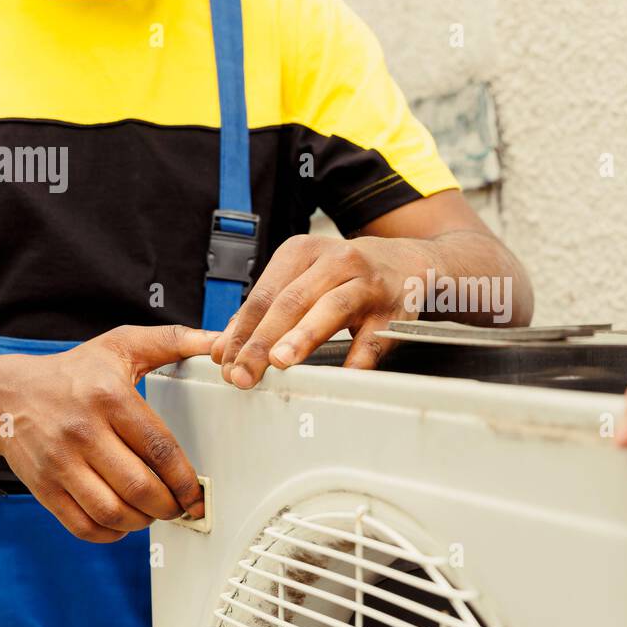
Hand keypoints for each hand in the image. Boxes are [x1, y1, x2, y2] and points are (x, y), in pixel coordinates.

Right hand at [0, 324, 217, 542]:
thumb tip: (217, 341)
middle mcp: (83, 431)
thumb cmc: (72, 373)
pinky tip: (123, 522)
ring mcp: (60, 463)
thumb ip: (172, 340)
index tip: (197, 492)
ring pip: (111, 511)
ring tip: (152, 512)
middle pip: (138, 485)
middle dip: (168, 505)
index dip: (184, 478)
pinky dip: (110, 533)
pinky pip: (82, 525)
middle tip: (179, 507)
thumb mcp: (121, 345)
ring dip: (141, 521)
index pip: (158, 447)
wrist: (6, 396)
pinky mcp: (43, 488)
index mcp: (109, 398)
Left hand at [211, 233, 431, 387]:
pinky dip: (358, 357)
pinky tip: (343, 375)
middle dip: (262, 340)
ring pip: (331, 308)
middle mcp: (336, 261)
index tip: (224, 361)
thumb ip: (264, 311)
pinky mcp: (394, 310)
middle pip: (291, 301)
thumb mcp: (302, 279)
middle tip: (242, 372)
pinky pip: (374, 337)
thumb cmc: (344, 277)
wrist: (405, 263)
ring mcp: (367, 284)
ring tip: (280, 361)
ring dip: (303, 336)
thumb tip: (221, 346)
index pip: (264, 294)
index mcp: (303, 251)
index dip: (241, 330)